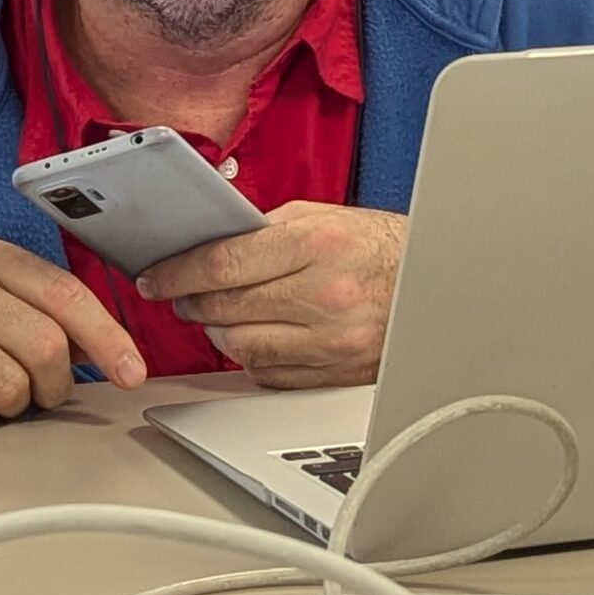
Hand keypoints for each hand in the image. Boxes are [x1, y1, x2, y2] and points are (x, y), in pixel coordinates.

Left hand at [135, 201, 405, 388]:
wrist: (439, 285)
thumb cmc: (380, 246)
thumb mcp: (323, 218)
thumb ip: (265, 232)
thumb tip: (206, 245)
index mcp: (318, 245)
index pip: (224, 263)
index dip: (178, 273)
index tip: (154, 278)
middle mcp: (325, 296)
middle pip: (226, 309)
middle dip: (192, 303)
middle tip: (179, 295)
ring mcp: (332, 342)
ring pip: (241, 349)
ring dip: (219, 333)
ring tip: (220, 315)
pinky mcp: (336, 375)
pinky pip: (270, 375)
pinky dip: (253, 358)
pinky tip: (258, 336)